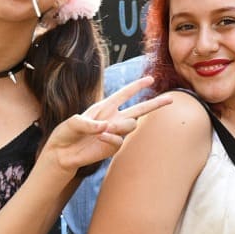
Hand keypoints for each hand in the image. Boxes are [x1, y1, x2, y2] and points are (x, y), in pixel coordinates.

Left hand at [43, 76, 171, 173]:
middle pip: (140, 109)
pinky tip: (100, 137)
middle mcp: (113, 118)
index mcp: (105, 107)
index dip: (137, 86)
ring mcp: (115, 133)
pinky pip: (119, 140)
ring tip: (106, 129)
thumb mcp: (72, 123)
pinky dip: (111, 137)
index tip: (150, 79)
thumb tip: (105, 128)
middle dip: (155, 104)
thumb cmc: (66, 134)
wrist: (63, 153)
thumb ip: (88, 123)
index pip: (124, 94)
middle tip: (171, 99)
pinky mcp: (113, 146)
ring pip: (130, 125)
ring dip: (121, 125)